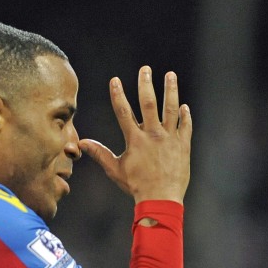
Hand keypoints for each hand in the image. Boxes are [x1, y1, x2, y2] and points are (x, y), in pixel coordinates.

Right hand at [80, 66, 191, 204]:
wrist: (161, 198)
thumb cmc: (136, 185)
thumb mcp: (115, 169)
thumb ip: (99, 153)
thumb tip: (81, 143)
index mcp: (135, 139)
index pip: (124, 112)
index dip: (118, 95)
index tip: (115, 80)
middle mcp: (153, 135)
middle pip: (149, 103)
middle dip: (146, 84)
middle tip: (145, 69)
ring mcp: (170, 138)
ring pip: (171, 109)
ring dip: (171, 90)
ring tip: (171, 75)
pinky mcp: (183, 145)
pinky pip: (185, 126)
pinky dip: (185, 115)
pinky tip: (184, 106)